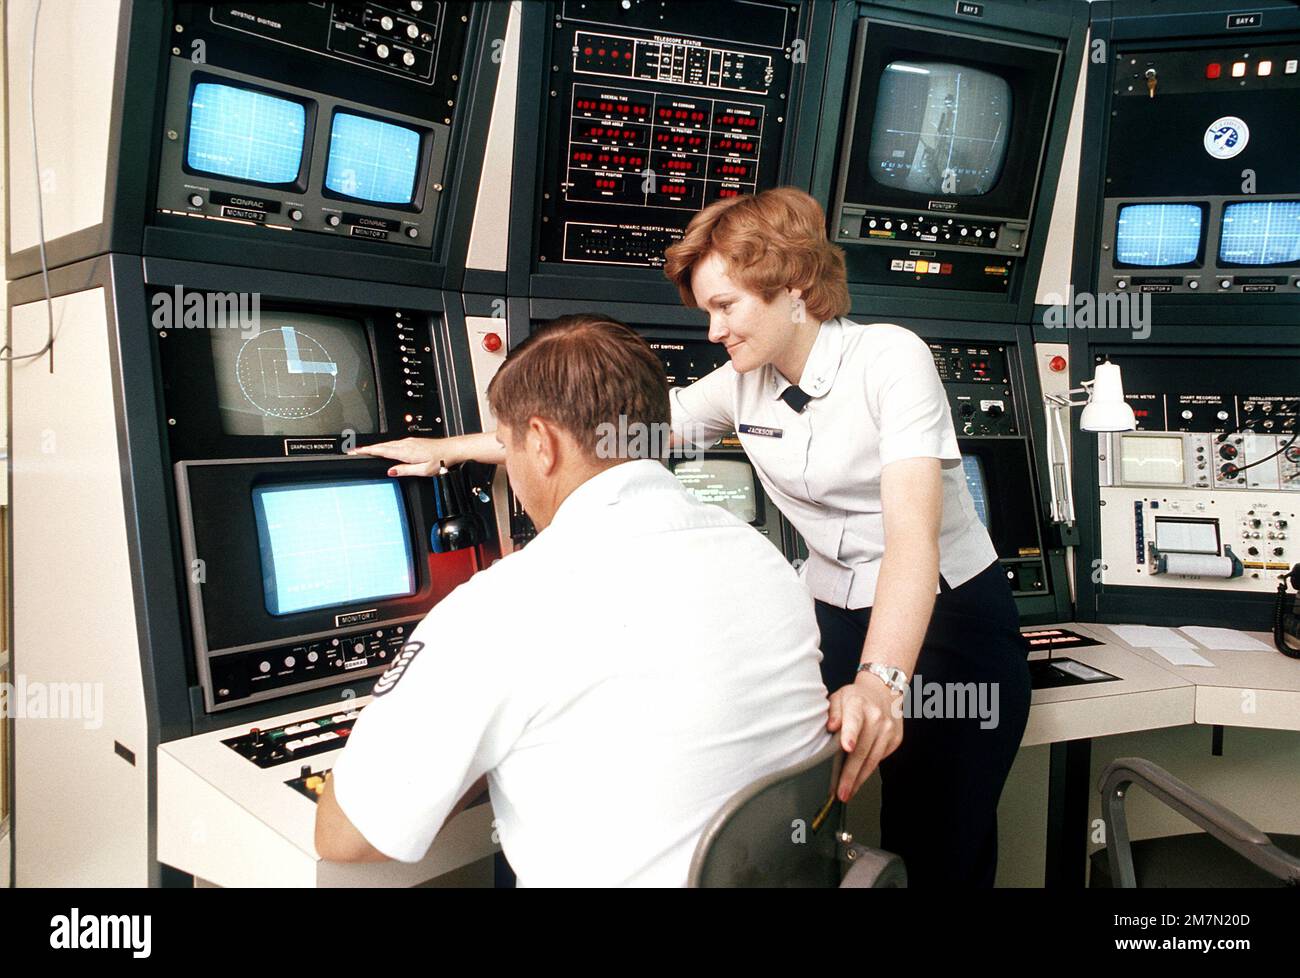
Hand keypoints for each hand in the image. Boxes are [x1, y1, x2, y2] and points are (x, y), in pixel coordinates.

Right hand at [349, 437, 444, 476]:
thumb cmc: (441, 460)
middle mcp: (405, 444)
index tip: (355, 451)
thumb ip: (405, 470)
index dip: (367, 451)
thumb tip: (391, 471)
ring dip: (374, 446)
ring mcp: (408, 442)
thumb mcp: (423, 470)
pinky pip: (393, 443)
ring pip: (387, 444)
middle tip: (353, 450)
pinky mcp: (412, 442)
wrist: (451, 450)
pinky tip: (382, 448)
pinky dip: (384, 446)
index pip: (381, 450)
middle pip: (381, 446)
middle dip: (366, 448)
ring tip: (363, 449)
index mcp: (406, 451)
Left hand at [827, 673, 903, 801]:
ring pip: (872, 759)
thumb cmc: (855, 698)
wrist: (882, 692)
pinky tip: (858, 780)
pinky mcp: (895, 739)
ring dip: (859, 779)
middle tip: (840, 791)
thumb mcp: (839, 697)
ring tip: (847, 792)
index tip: (847, 747)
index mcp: (858, 704)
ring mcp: (888, 729)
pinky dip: (868, 771)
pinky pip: (879, 759)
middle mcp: (876, 717)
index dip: (850, 733)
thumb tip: (831, 725)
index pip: (854, 719)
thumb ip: (833, 711)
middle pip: (863, 749)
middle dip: (850, 774)